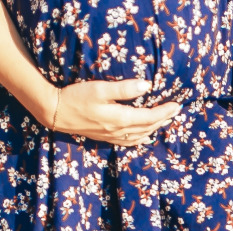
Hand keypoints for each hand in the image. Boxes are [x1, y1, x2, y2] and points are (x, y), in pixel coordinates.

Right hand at [43, 78, 180, 145]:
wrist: (55, 113)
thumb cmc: (76, 97)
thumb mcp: (100, 89)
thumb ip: (124, 89)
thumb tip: (147, 86)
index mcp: (120, 118)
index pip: (150, 117)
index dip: (164, 112)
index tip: (177, 105)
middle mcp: (119, 130)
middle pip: (148, 127)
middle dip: (163, 119)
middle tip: (176, 111)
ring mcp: (112, 136)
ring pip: (140, 135)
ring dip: (155, 128)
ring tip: (165, 121)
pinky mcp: (105, 137)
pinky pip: (129, 141)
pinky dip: (141, 138)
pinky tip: (145, 136)